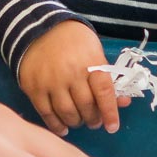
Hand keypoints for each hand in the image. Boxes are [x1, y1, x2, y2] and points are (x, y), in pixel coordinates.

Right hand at [16, 20, 125, 135]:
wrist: (39, 29)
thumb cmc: (74, 42)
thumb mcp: (95, 53)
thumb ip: (107, 78)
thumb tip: (123, 103)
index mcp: (90, 62)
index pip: (104, 92)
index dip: (110, 112)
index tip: (112, 127)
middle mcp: (70, 73)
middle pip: (86, 106)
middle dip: (93, 119)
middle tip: (94, 122)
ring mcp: (50, 81)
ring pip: (67, 112)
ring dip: (76, 122)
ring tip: (79, 121)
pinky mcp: (33, 87)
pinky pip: (46, 113)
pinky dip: (56, 125)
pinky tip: (63, 128)